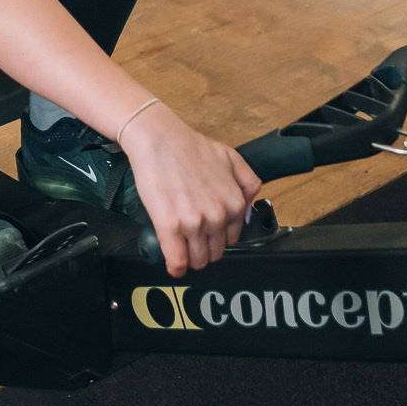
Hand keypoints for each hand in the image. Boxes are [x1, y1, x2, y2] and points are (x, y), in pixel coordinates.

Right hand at [122, 105, 259, 278]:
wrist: (158, 139)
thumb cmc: (188, 147)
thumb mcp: (231, 158)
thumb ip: (248, 183)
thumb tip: (248, 208)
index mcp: (234, 203)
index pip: (231, 240)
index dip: (217, 238)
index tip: (207, 235)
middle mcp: (218, 216)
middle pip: (215, 253)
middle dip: (204, 249)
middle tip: (191, 239)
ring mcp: (195, 223)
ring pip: (197, 260)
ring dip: (189, 258)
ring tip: (181, 248)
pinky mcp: (170, 227)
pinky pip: (177, 262)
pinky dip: (175, 267)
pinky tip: (172, 264)